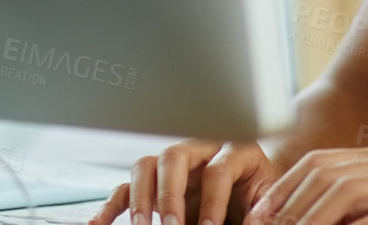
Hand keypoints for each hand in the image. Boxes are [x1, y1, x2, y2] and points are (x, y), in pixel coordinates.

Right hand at [90, 138, 284, 224]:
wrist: (254, 191)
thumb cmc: (260, 196)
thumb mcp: (267, 200)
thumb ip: (260, 211)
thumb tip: (252, 222)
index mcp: (235, 151)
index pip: (217, 169)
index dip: (213, 200)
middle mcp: (201, 150)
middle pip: (174, 155)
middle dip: (169, 194)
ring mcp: (175, 164)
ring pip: (146, 165)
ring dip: (141, 198)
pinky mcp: (155, 181)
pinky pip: (126, 187)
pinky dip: (112, 205)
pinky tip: (100, 223)